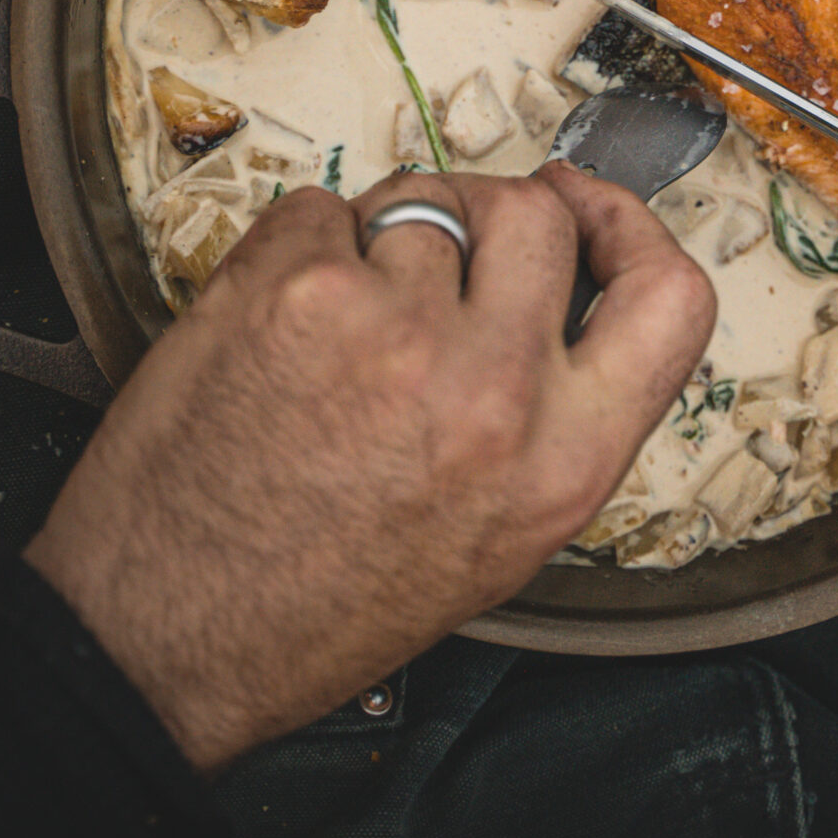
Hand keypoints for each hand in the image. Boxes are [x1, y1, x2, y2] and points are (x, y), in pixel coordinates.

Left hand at [25, 166, 714, 769]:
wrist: (162, 637)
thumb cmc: (318, 601)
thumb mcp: (499, 538)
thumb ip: (557, 413)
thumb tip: (570, 288)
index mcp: (561, 464)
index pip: (674, 297)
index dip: (634, 230)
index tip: (594, 210)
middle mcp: (491, 389)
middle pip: (538, 213)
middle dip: (491, 214)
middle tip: (447, 248)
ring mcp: (390, 328)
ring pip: (420, 201)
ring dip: (384, 239)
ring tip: (339, 328)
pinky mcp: (292, 291)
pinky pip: (322, 206)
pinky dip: (303, 246)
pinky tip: (283, 326)